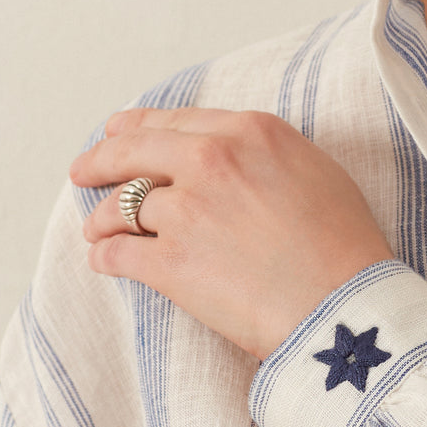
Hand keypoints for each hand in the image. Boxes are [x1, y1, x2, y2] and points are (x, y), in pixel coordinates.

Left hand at [69, 107, 394, 361]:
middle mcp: (212, 159)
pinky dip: (104, 257)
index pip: (175, 121)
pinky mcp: (170, 262)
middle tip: (83, 170)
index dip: (139, 126)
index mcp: (248, 130)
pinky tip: (102, 261)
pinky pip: (118, 253)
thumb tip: (234, 154)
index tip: (118, 131)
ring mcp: (187, 210)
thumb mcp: (313, 168)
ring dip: (102, 218)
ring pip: (121, 205)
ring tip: (95, 229)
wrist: (343, 304)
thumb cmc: (343, 242)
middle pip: (134, 150)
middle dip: (101, 159)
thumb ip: (263, 151)